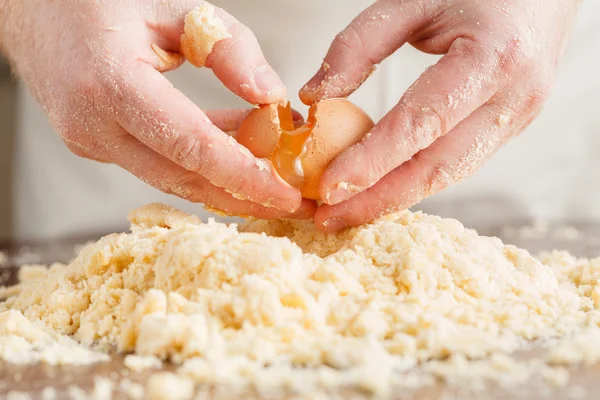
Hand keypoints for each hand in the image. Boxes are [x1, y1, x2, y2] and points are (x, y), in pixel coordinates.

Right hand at [0, 0, 315, 219]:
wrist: (35, 7)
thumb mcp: (173, 5)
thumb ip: (227, 47)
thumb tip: (271, 95)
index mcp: (109, 84)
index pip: (190, 146)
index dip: (243, 176)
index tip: (286, 194)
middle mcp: (93, 125)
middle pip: (182, 178)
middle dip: (243, 198)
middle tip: (293, 206)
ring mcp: (90, 142)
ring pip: (171, 177)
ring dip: (225, 186)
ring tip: (274, 188)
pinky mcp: (97, 146)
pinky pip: (157, 163)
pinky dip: (200, 166)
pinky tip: (238, 158)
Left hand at [300, 0, 578, 231]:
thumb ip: (361, 44)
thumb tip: (315, 96)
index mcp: (493, 58)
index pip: (421, 125)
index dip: (372, 162)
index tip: (328, 188)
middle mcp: (513, 99)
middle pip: (438, 169)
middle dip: (378, 201)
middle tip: (330, 220)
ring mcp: (517, 118)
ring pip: (449, 175)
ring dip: (394, 198)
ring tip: (347, 212)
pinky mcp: (509, 127)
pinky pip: (457, 163)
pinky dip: (416, 181)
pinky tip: (382, 189)